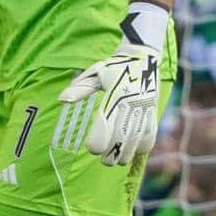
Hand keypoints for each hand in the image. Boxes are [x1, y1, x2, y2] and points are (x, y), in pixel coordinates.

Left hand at [59, 43, 160, 165]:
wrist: (144, 54)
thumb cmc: (115, 66)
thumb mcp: (96, 73)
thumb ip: (80, 89)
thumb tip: (62, 99)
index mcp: (115, 94)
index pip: (105, 124)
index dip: (98, 141)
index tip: (92, 149)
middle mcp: (131, 102)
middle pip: (122, 137)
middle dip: (112, 154)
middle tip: (104, 160)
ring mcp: (145, 107)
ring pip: (137, 139)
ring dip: (127, 154)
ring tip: (117, 161)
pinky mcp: (153, 110)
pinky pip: (151, 133)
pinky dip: (143, 146)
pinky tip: (134, 152)